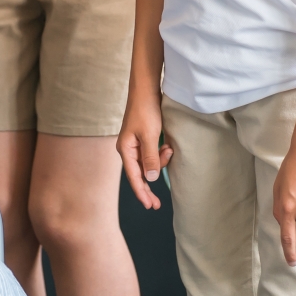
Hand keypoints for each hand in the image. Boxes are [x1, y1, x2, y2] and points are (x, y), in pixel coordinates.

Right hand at [117, 91, 171, 210]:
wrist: (146, 90)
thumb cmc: (146, 111)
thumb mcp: (150, 136)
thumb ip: (150, 158)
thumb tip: (150, 179)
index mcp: (126, 149)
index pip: (133, 176)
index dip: (142, 192)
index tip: (150, 206)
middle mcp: (129, 149)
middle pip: (139, 174)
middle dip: (148, 188)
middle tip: (157, 204)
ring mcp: (136, 144)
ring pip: (148, 164)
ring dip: (161, 161)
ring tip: (170, 150)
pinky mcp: (144, 139)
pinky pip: (152, 155)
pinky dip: (161, 155)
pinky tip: (168, 148)